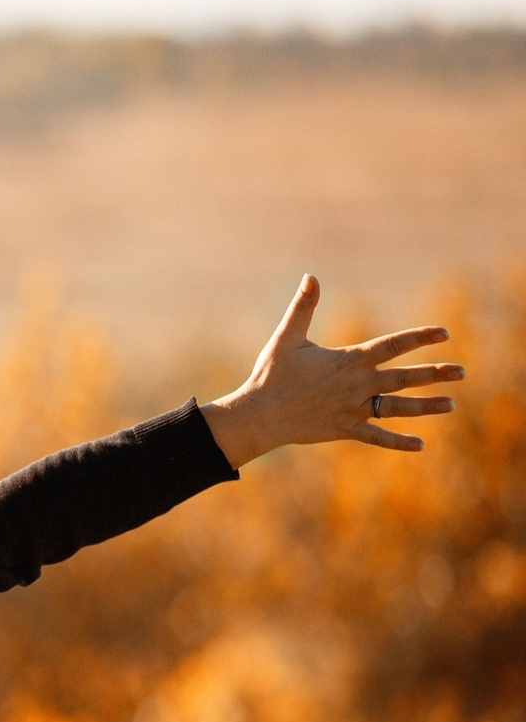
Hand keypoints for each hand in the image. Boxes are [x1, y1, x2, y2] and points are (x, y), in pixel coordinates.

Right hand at [199, 275, 462, 467]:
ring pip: (398, 408)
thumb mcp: (287, 337)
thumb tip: (310, 276)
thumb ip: (303, 307)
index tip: (444, 333)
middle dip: (435, 374)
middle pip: (405, 378)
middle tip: (462, 372)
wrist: (258, 415)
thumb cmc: (271, 375)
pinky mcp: (345, 429)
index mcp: (349, 361)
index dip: (419, 338)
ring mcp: (353, 409)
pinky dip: (398, 442)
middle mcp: (358, 385)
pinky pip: (377, 437)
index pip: (393, 345)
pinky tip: (419, 445)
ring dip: (426, 407)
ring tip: (451, 404)